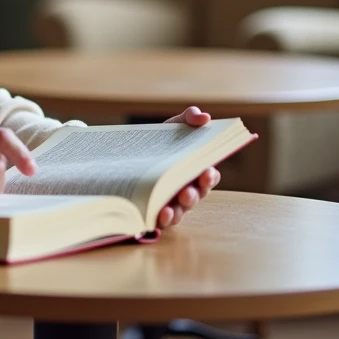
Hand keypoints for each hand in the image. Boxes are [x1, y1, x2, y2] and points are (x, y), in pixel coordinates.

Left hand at [156, 106, 220, 228]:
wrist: (128, 153)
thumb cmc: (159, 140)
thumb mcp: (173, 126)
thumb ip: (189, 117)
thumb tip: (204, 117)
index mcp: (195, 170)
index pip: (209, 176)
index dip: (210, 176)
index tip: (207, 171)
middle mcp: (187, 189)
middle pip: (197, 195)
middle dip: (194, 194)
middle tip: (188, 190)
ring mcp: (173, 202)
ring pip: (182, 210)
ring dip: (180, 208)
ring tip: (172, 205)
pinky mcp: (156, 212)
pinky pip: (164, 220)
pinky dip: (165, 219)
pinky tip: (161, 213)